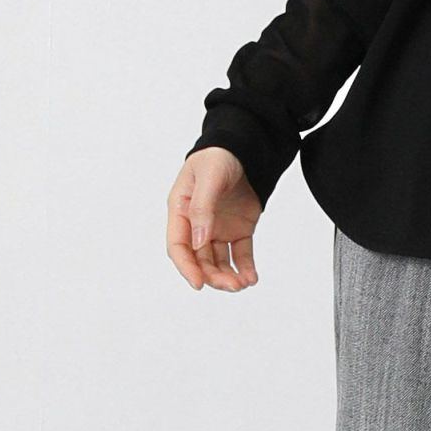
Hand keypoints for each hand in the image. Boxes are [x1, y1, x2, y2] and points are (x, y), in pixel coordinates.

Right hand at [166, 147, 263, 291]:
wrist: (245, 146)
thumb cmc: (218, 157)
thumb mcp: (208, 178)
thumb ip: (202, 208)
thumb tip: (198, 242)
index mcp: (181, 211)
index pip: (179, 246)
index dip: (186, 267)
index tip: (198, 284)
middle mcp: (197, 225)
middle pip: (200, 260)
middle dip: (213, 276)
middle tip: (231, 285)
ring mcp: (218, 228)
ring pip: (219, 261)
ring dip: (229, 276)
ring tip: (244, 283)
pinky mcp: (238, 229)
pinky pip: (240, 253)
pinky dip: (245, 267)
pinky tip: (251, 278)